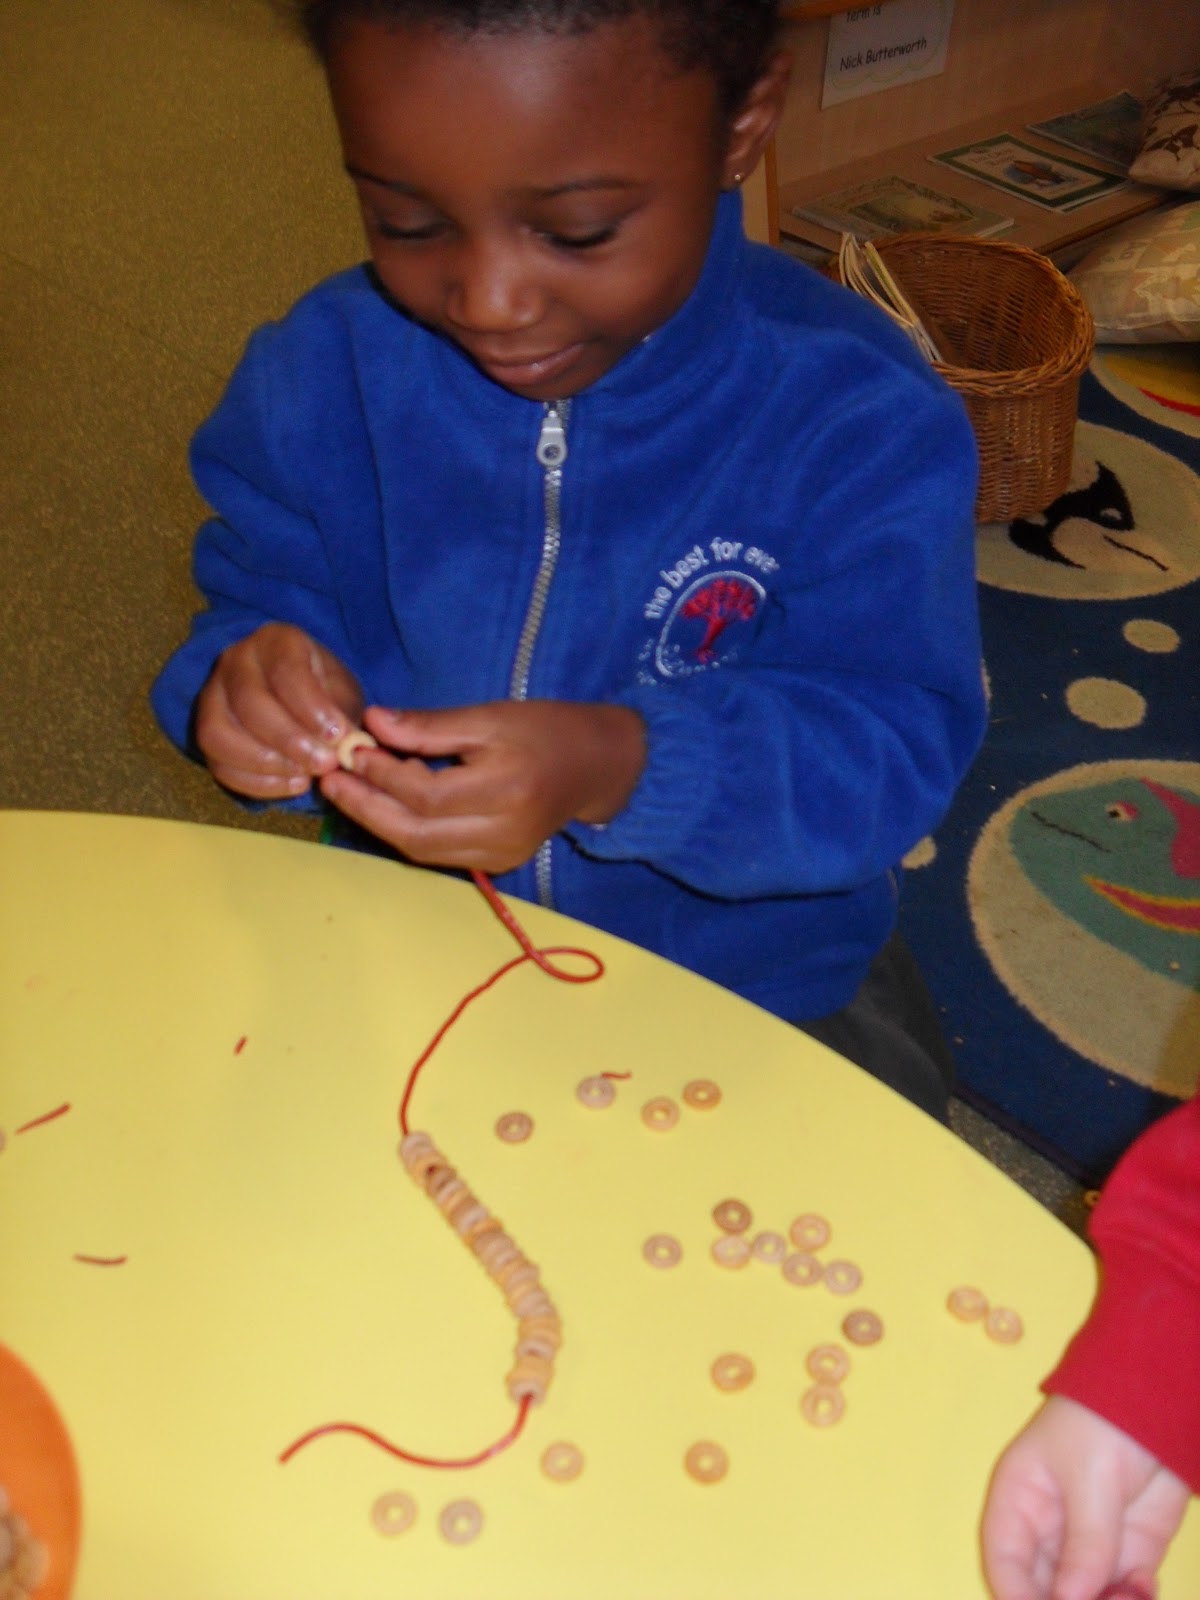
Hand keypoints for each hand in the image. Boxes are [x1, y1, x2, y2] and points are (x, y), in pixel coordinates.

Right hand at [195, 624, 363, 798]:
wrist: (301, 701)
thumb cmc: (325, 692)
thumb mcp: (342, 692)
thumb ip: (341, 715)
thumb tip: (344, 746)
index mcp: (276, 641)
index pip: (286, 671)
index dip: (311, 707)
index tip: (338, 735)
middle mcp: (235, 662)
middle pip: (249, 702)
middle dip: (289, 740)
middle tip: (324, 764)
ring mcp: (212, 696)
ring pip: (219, 734)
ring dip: (264, 763)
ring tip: (305, 777)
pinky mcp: (206, 733)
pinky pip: (217, 762)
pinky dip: (254, 782)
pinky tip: (291, 785)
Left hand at [318, 700, 645, 872]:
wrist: (596, 767)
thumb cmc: (545, 730)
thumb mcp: (491, 716)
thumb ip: (431, 726)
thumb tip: (372, 724)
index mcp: (507, 789)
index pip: (427, 794)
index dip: (383, 775)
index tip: (352, 750)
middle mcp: (504, 832)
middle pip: (417, 834)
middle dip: (367, 808)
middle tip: (330, 781)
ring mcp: (501, 856)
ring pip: (423, 850)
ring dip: (379, 822)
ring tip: (348, 791)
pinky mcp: (498, 864)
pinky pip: (439, 854)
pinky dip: (406, 831)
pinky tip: (385, 806)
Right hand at [981, 1396, 1189, 1599]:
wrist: (1156, 1402)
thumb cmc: (1101, 1424)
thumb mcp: (1089, 1479)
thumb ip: (1086, 1544)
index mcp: (1019, 1503)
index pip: (1005, 1560)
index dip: (1016, 1595)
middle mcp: (1048, 1534)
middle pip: (1043, 1590)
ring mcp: (1090, 1548)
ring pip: (1086, 1598)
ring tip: (1131, 1596)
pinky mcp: (1129, 1555)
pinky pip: (1124, 1594)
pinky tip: (1144, 1588)